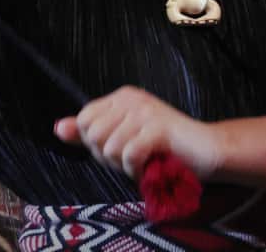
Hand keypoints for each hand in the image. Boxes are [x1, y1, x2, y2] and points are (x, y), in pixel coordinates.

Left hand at [54, 85, 220, 178]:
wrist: (207, 151)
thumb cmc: (164, 148)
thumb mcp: (122, 138)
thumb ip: (90, 133)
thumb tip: (58, 128)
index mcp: (121, 97)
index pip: (84, 119)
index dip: (95, 143)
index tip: (119, 149)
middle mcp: (131, 99)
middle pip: (92, 134)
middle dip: (108, 156)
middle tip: (133, 157)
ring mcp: (145, 111)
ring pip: (109, 148)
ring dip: (124, 165)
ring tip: (145, 160)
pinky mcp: (158, 128)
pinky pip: (128, 155)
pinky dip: (137, 169)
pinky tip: (151, 165)